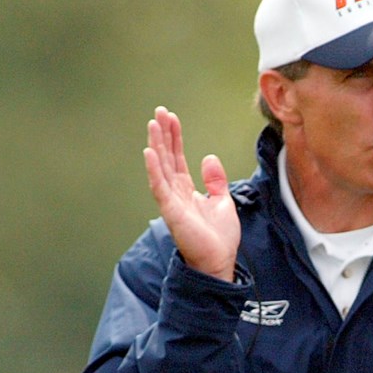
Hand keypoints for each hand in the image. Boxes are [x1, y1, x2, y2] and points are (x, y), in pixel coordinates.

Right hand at [143, 106, 240, 281]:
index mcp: (186, 190)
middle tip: (159, 111)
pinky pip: (160, 186)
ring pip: (161, 167)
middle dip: (163, 134)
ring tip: (153, 124)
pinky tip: (150, 152)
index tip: (171, 118)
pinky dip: (154, 169)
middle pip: (166, 157)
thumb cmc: (219, 237)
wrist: (219, 261)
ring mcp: (171, 201)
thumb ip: (215, 180)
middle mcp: (175, 193)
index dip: (174, 137)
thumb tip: (208, 157)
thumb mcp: (222, 201)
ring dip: (156, 145)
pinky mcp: (171, 211)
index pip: (177, 158)